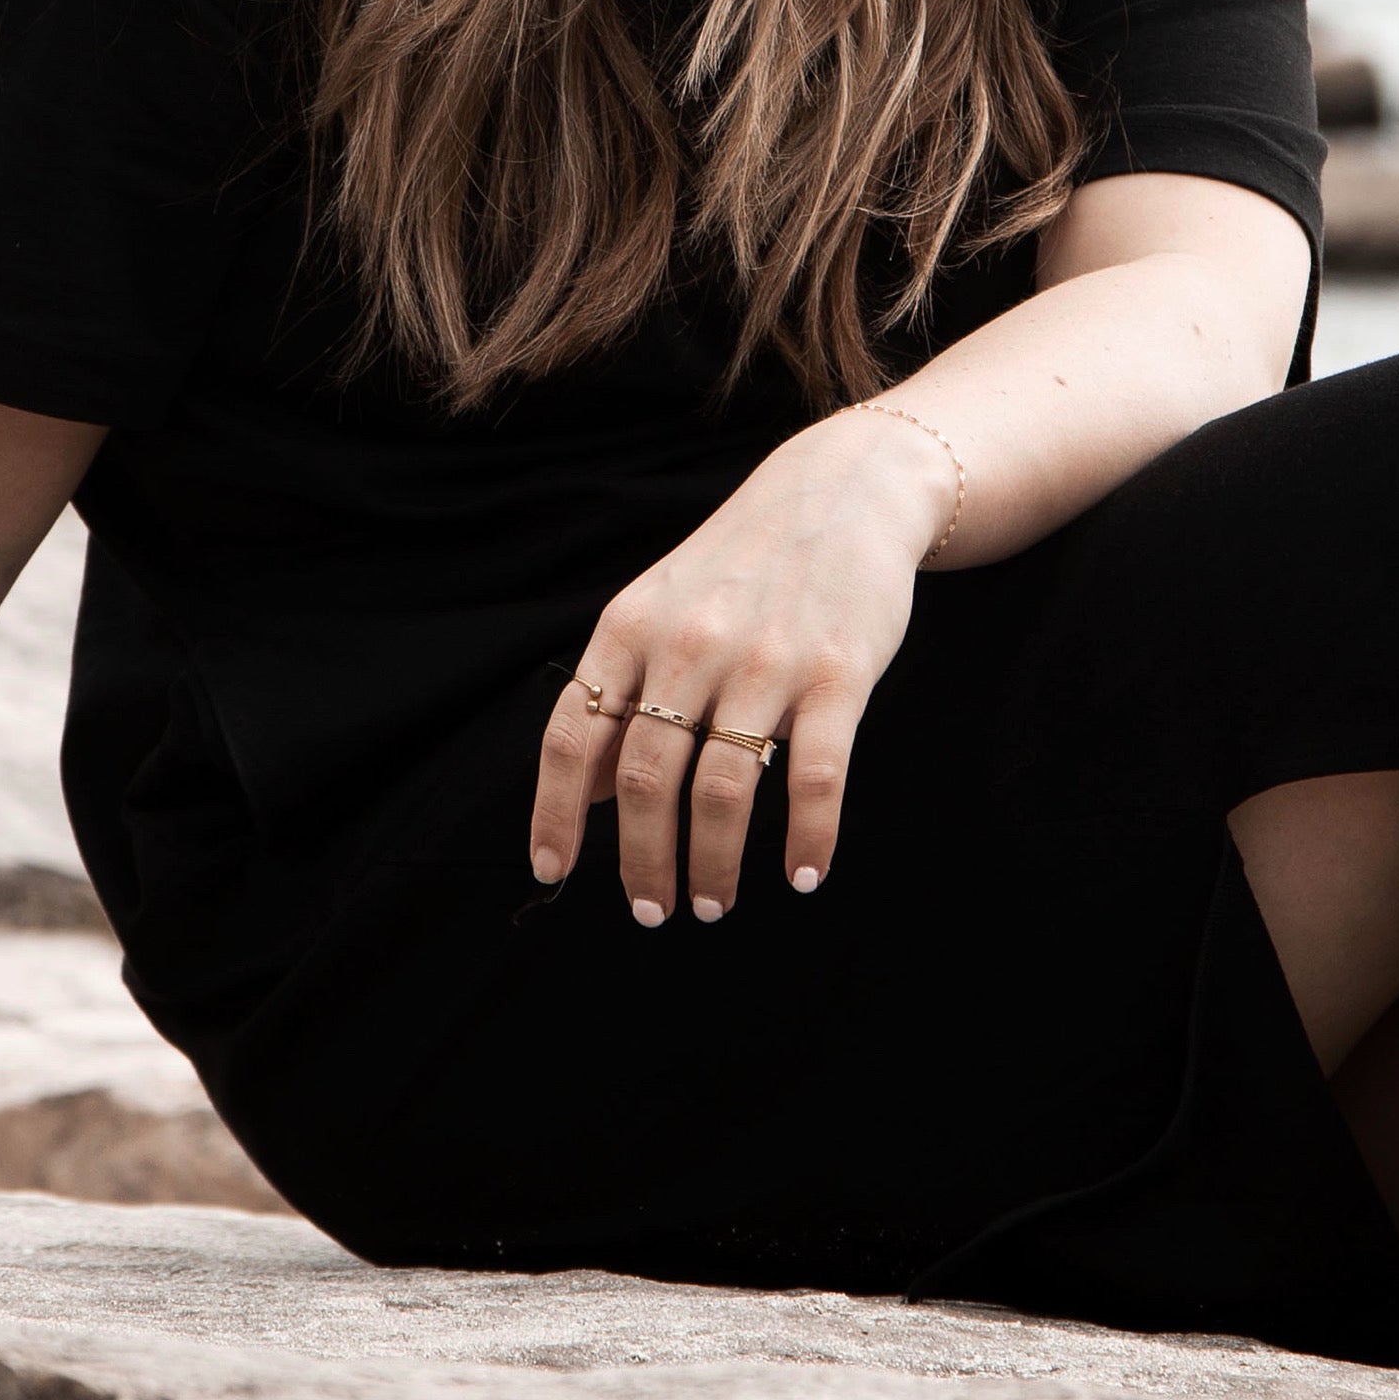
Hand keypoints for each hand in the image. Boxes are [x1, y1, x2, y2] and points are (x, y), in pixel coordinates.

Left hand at [530, 409, 955, 922]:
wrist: (846, 489)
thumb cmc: (743, 564)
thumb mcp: (660, 608)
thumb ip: (620, 691)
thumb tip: (586, 792)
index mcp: (631, 628)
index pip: (574, 735)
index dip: (556, 813)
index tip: (553, 873)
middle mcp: (690, 644)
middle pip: (645, 778)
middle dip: (642, 861)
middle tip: (652, 910)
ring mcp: (766, 660)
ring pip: (723, 790)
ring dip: (713, 865)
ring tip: (714, 905)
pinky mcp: (840, 674)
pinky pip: (817, 777)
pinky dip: (808, 838)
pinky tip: (803, 874)